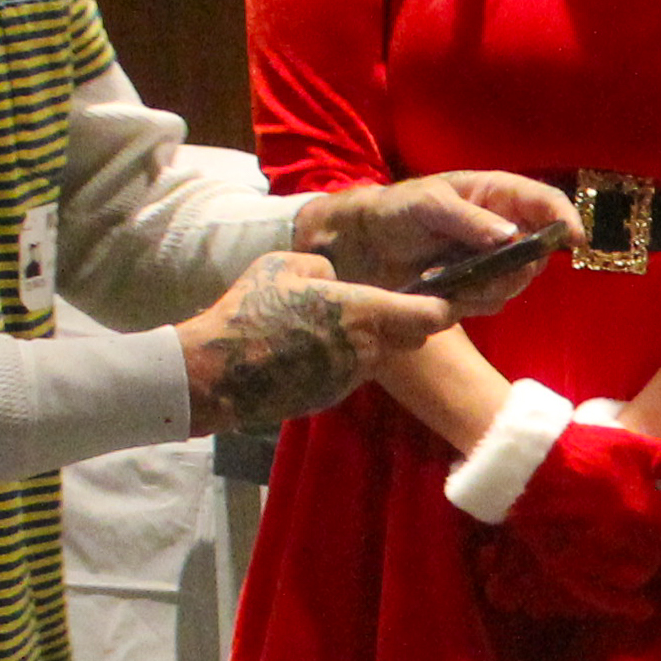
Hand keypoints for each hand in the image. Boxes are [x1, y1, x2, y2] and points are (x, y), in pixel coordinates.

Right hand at [179, 251, 457, 434]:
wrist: (221, 371)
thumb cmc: (250, 311)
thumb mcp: (283, 266)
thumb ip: (322, 268)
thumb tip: (335, 278)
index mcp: (364, 312)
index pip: (432, 315)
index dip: (440, 305)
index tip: (436, 295)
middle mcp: (368, 348)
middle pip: (414, 338)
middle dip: (408, 323)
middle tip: (384, 306)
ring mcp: (351, 376)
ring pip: (381, 355)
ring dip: (370, 342)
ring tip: (335, 325)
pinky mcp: (333, 395)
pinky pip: (352, 372)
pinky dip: (344, 360)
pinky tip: (312, 348)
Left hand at [293, 172, 577, 311]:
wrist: (364, 244)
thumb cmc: (396, 210)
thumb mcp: (427, 205)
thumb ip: (467, 219)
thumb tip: (510, 236)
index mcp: (498, 195)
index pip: (547, 204)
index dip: (566, 220)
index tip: (573, 240)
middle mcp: (503, 228)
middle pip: (538, 253)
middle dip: (516, 268)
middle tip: (482, 271)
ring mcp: (492, 260)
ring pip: (516, 283)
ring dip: (485, 287)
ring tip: (444, 277)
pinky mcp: (477, 287)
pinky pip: (492, 302)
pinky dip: (470, 301)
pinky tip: (441, 289)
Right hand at [475, 395, 660, 617]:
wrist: (527, 461)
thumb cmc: (586, 449)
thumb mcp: (637, 448)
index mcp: (643, 509)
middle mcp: (622, 539)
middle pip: (659, 555)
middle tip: (655, 534)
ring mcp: (593, 557)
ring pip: (636, 576)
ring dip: (646, 569)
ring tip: (643, 556)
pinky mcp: (568, 568)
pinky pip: (603, 596)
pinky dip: (625, 605)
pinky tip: (641, 610)